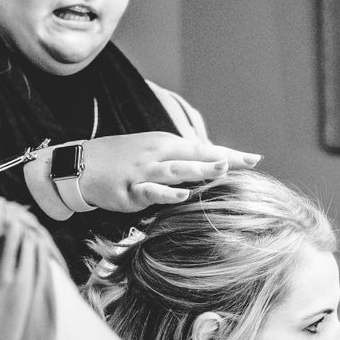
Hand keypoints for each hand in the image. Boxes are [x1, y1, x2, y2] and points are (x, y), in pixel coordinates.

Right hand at [77, 132, 261, 211]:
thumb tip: (211, 168)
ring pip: (177, 169)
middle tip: (248, 162)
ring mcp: (145, 171)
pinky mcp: (131, 190)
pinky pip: (151, 191)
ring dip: (200, 169)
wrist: (83, 164)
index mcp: (168, 144)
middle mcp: (159, 154)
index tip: (256, 159)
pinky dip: (167, 193)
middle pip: (196, 155)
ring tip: (221, 170)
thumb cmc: (124, 160)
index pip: (204, 148)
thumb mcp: (154, 153)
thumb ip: (181, 160)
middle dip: (222, 158)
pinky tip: (182, 195)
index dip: (230, 153)